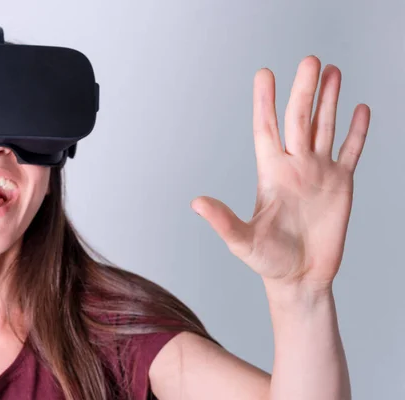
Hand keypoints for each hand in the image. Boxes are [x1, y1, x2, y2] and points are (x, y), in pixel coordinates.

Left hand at [192, 56, 370, 290]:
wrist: (300, 278)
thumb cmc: (268, 261)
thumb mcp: (242, 241)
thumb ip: (222, 221)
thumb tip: (196, 203)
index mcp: (270, 173)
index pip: (266, 129)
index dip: (265, 102)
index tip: (264, 74)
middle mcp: (294, 166)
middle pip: (299, 119)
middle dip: (304, 90)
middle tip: (310, 60)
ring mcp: (318, 173)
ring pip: (325, 127)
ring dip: (329, 101)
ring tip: (333, 72)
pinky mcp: (341, 186)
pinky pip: (351, 152)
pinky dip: (357, 132)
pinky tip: (359, 110)